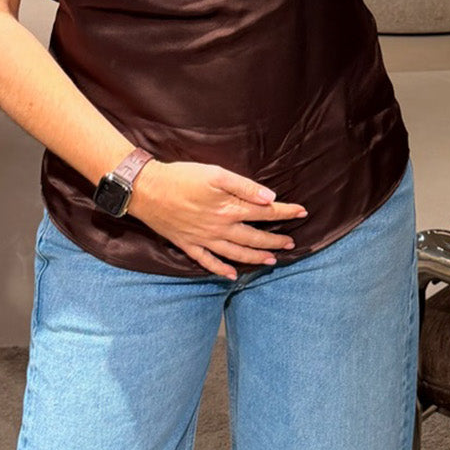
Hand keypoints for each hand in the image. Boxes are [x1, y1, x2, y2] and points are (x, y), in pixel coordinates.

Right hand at [128, 160, 307, 279]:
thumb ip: (243, 186)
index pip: (265, 212)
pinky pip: (208, 262)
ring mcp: (204, 239)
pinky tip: (232, 275)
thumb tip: (269, 197)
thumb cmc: (181, 177)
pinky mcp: (188, 244)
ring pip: (236, 253)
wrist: (147, 190)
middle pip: (254, 237)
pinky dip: (222, 269)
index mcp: (229, 209)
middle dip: (275, 240)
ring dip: (255, 257)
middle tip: (291, 243)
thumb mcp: (215, 174)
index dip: (285, 212)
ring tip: (271, 260)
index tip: (303, 212)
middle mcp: (220, 228)